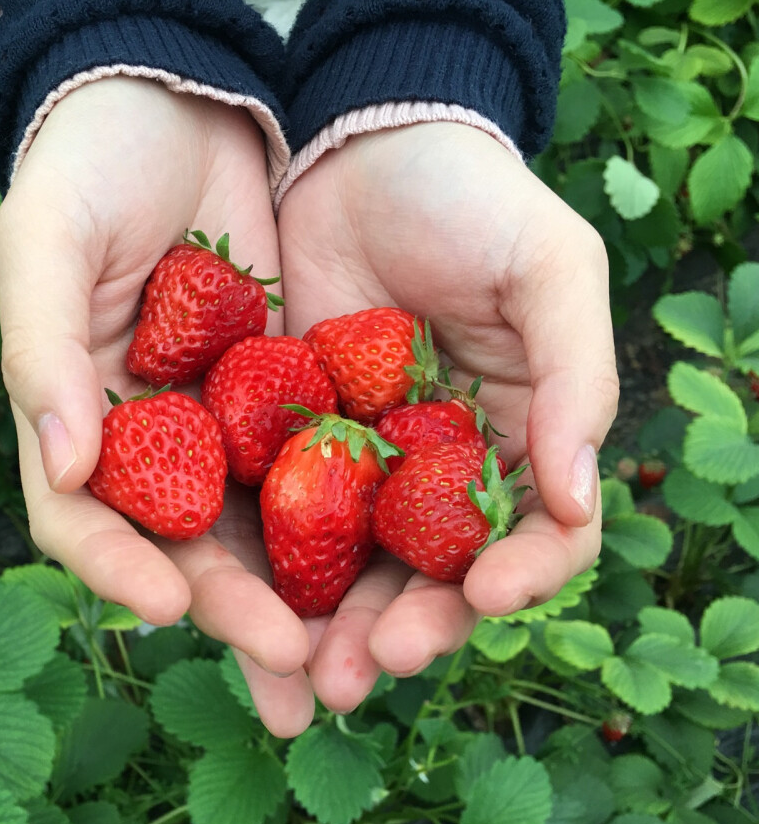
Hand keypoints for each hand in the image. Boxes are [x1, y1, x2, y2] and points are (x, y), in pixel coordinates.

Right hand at [0, 77, 311, 731]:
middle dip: (239, 616)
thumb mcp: (45, 241)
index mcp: (82, 421)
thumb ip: (42, 351)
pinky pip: (324, 478)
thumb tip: (60, 466)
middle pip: (190, 553)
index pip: (88, 521)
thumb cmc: (90, 166)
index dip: (121, 568)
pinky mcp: (291, 407)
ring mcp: (224, 432)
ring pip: (265, 537)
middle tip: (293, 668)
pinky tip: (396, 570)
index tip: (171, 604)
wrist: (182, 109)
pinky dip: (352, 527)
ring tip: (346, 668)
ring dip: (304, 605)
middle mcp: (154, 445)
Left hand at [274, 121, 619, 714]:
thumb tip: (580, 500)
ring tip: (307, 675)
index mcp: (514, 441)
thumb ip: (576, 379)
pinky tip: (243, 607)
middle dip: (407, 627)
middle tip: (369, 667)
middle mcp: (438, 473)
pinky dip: (267, 570)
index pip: (533, 537)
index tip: (481, 595)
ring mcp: (361, 468)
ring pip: (353, 569)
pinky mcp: (289, 448)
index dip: (517, 576)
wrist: (361, 148)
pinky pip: (280, 520)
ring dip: (332, 627)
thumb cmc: (472, 199)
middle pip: (432, 577)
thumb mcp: (549, 269)